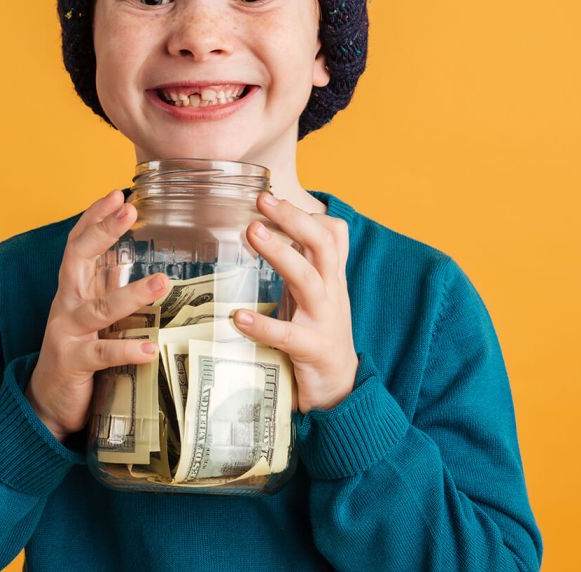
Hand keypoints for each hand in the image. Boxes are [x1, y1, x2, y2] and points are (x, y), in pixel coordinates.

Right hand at [24, 189, 168, 441]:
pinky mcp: (73, 364)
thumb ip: (107, 288)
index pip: (79, 243)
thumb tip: (136, 261)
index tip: (118, 193)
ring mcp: (67, 334)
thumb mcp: (93, 315)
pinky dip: (126, 350)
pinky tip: (150, 348)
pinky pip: (102, 354)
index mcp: (73, 290)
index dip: (95, 217)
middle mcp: (66, 305)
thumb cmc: (77, 353)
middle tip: (129, 210)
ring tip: (162, 283)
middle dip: (102, 232)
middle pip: (78, 259)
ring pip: (97, 308)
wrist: (47, 402)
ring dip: (131, 294)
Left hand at [232, 192, 357, 412]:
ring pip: (307, 279)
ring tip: (252, 233)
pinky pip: (287, 335)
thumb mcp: (314, 292)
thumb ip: (300, 263)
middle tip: (261, 200)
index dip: (305, 213)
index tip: (270, 194)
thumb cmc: (318, 332)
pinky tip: (239, 317)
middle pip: (322, 245)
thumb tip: (269, 228)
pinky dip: (263, 325)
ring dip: (281, 254)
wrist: (341, 386)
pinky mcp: (312, 349)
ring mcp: (324, 320)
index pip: (331, 234)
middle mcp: (331, 292)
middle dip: (294, 218)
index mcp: (330, 276)